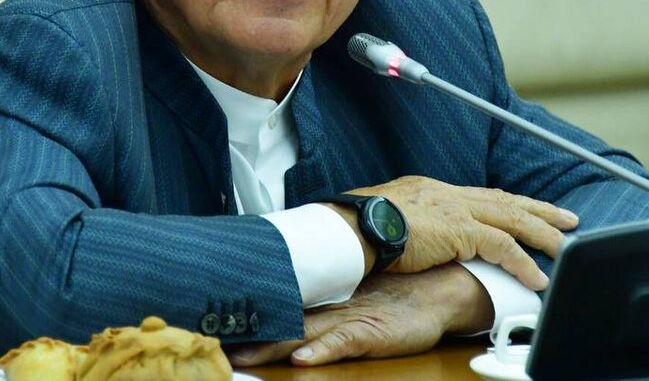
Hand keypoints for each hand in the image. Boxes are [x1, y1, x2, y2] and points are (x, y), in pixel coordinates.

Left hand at [228, 264, 492, 366]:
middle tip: (209, 342)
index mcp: (322, 298)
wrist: (439, 288)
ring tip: (241, 355)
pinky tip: (302, 359)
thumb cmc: (396, 294)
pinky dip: (322, 351)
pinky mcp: (370, 332)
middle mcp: (328, 307)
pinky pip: (342, 343)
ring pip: (301, 333)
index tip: (208, 321)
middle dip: (245, 335)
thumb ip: (323, 299)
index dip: (245, 315)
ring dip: (271, 345)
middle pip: (279, 321)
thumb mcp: (353, 296)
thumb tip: (288, 301)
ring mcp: (348, 319)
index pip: (277, 305)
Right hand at [346, 175, 578, 288]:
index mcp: (433, 191)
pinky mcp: (461, 231)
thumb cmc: (361, 226)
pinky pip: (504, 247)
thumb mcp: (390, 217)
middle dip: (539, 210)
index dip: (508, 204)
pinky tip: (537, 278)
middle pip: (505, 200)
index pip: (480, 196)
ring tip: (565, 248)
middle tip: (567, 217)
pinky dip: (524, 263)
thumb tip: (415, 237)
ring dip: (543, 234)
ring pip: (513, 219)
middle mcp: (449, 195)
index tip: (528, 209)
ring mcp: (457, 210)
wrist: (354, 226)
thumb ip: (411, 224)